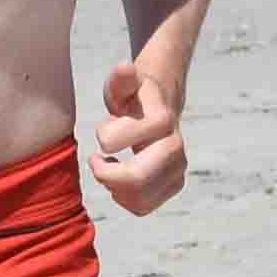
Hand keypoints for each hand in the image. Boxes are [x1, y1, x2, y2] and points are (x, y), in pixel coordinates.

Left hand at [93, 54, 190, 213]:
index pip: (117, 143)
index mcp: (161, 119)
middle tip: (98, 162)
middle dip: (107, 176)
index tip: (102, 135)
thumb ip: (121, 79)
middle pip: (136, 180)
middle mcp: (175, 145)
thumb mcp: (123, 84)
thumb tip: (125, 68)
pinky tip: (121, 181)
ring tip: (110, 169)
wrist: (160, 106)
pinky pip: (143, 207)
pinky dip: (125, 199)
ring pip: (140, 198)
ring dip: (115, 188)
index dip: (103, 141)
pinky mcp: (175, 183)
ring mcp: (178, 167)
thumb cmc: (134, 96)